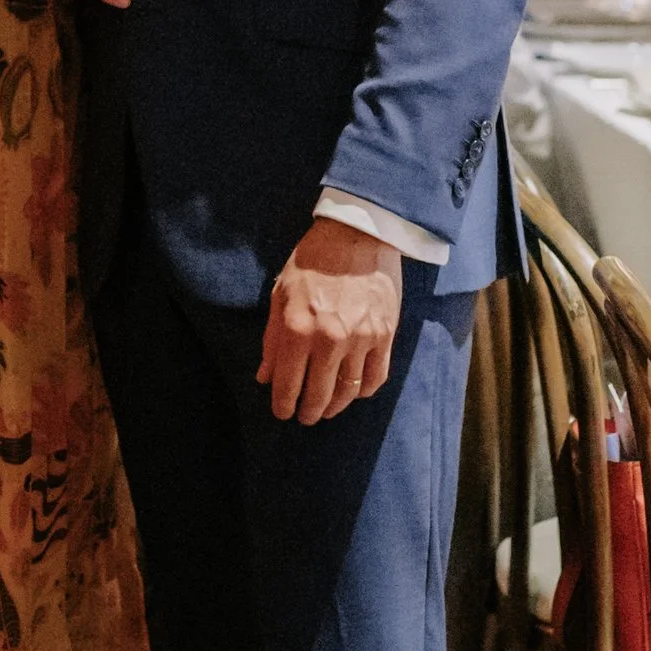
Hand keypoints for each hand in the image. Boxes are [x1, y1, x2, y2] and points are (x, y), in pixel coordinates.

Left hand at [259, 219, 400, 425]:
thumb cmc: (313, 261)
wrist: (357, 234)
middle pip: (319, 395)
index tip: (282, 412)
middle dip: (309, 412)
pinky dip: (363, 391)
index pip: (288, 383)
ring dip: (335, 406)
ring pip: (348, 392)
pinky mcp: (385, 336)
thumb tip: (265, 377)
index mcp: (298, 328)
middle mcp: (330, 339)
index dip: (283, 404)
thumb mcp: (281, 295)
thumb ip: (272, 340)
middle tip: (305, 417)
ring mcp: (361, 339)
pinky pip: (375, 377)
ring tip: (327, 408)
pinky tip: (353, 391)